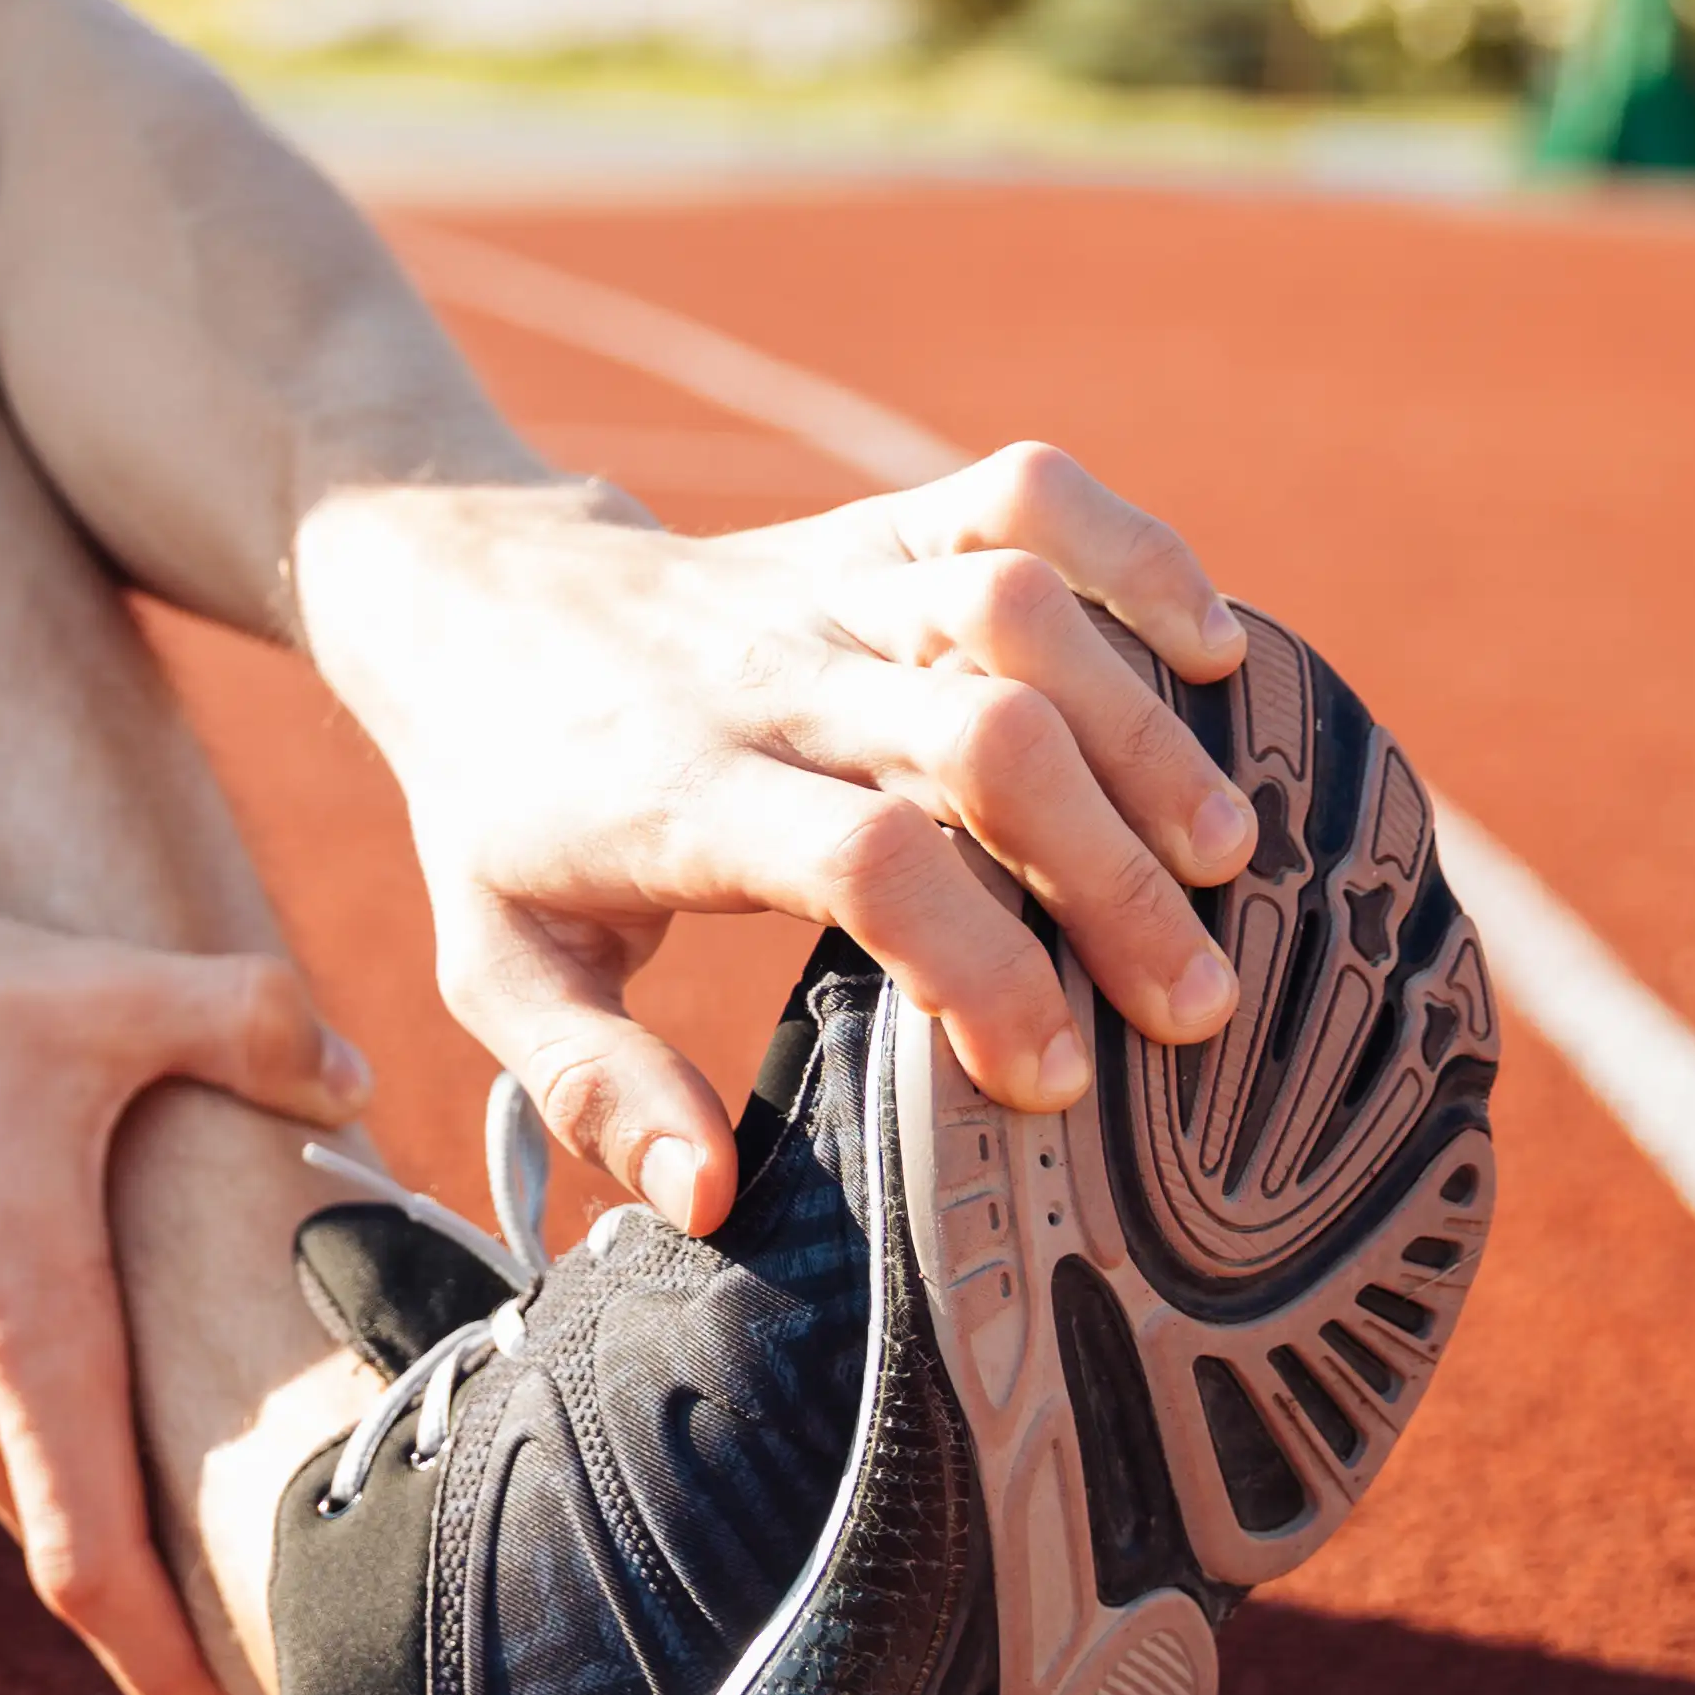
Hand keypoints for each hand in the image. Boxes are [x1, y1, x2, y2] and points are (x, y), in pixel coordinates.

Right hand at [0, 889, 366, 1694]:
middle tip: (287, 1640)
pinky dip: (55, 1451)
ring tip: (221, 1526)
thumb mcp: (93, 996)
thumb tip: (345, 1068)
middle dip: (176, 1613)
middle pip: (78, 1553)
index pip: (95, 1571)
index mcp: (23, 1347)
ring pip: (29, 1488)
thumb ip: (244, 1020)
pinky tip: (114, 1400)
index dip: (172, 1677)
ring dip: (113, 1524)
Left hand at [298, 446, 1259, 1239]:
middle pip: (980, 738)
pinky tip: (1216, 653)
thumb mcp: (496, 964)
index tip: (1050, 1078)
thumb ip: (593, 1084)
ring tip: (1225, 852)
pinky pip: (1021, 498)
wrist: (469, 605)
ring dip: (1143, 725)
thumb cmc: (507, 808)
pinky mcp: (873, 524)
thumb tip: (707, 1197)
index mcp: (680, 791)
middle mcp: (767, 673)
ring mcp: (828, 583)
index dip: (983, 966)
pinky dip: (1135, 554)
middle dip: (1107, 874)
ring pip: (1014, 611)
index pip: (866, 862)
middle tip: (1194, 1000)